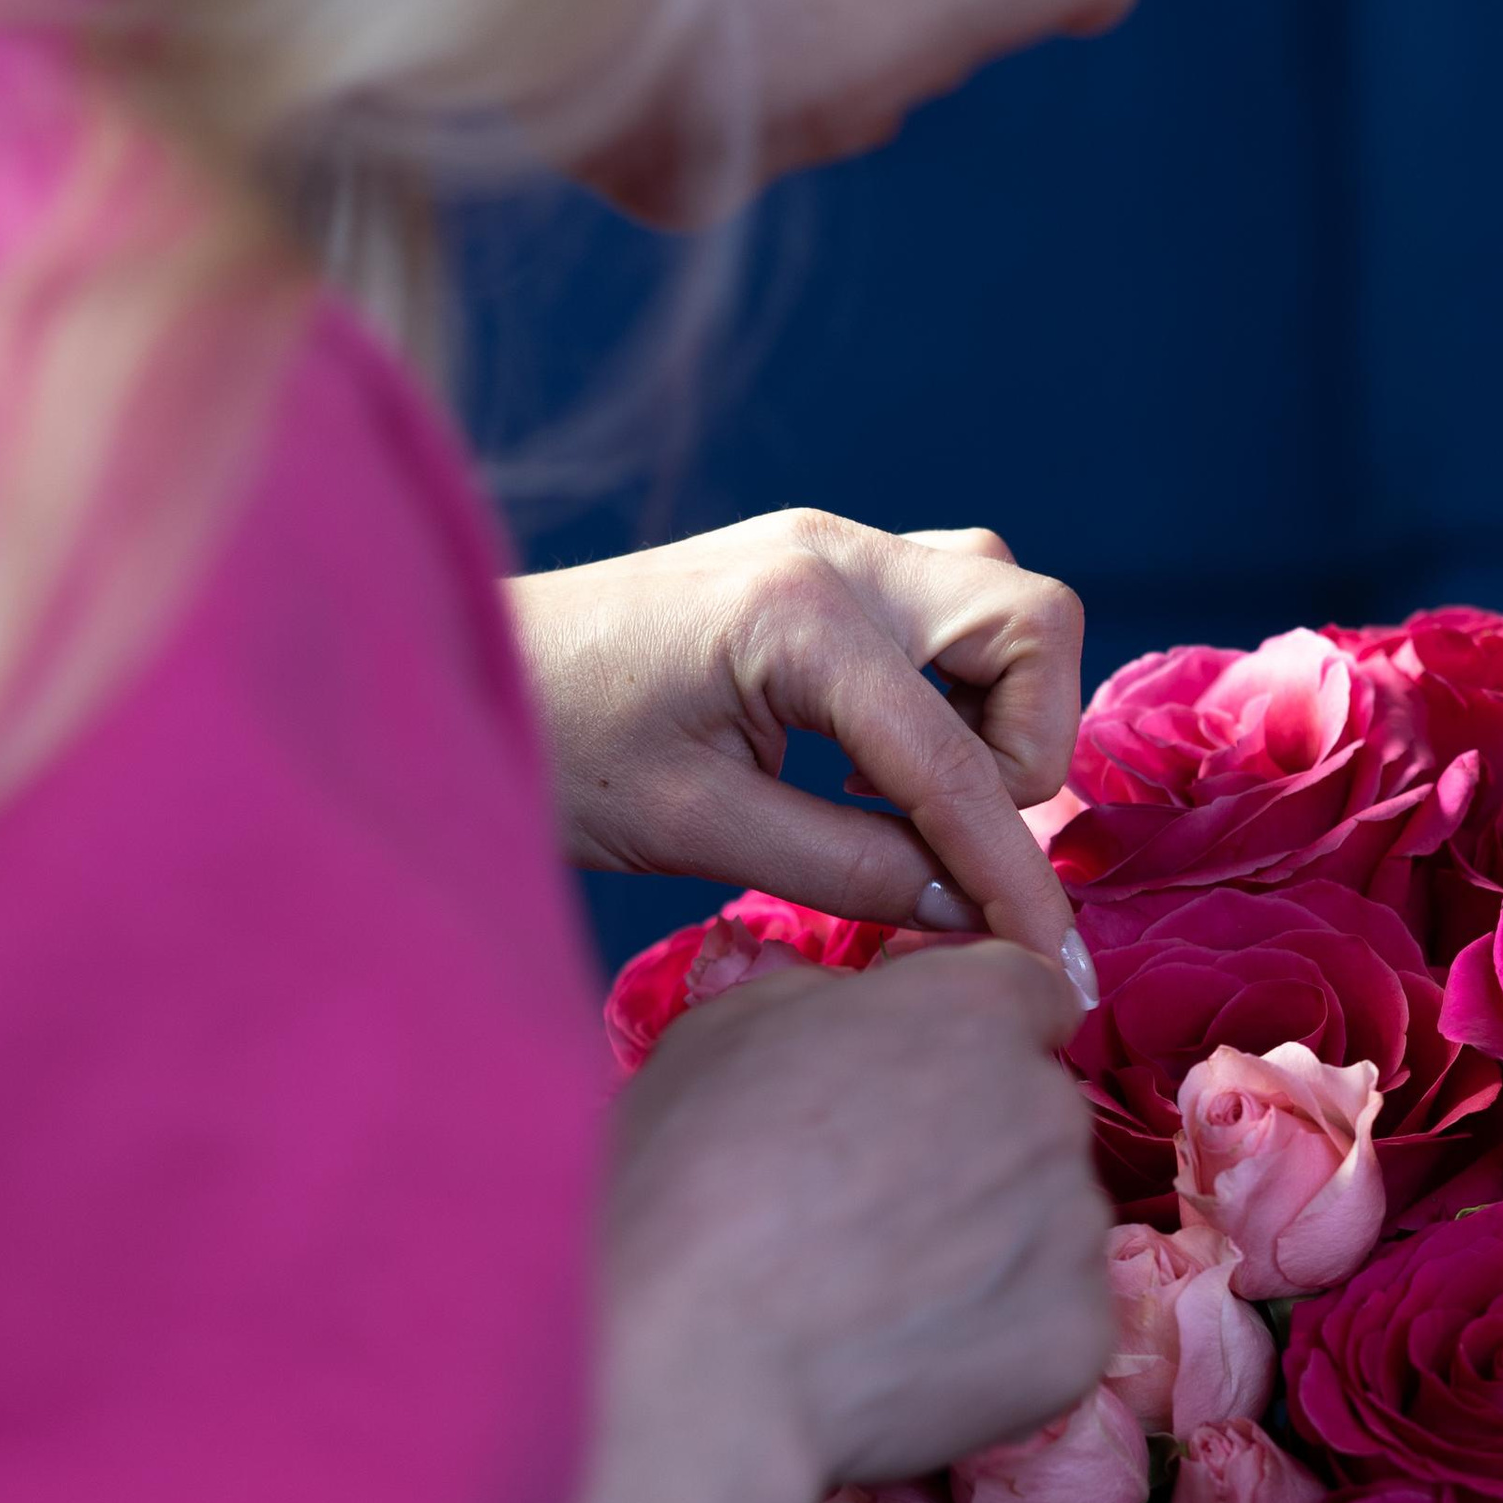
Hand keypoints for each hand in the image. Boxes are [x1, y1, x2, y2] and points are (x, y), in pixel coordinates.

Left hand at [509, 510, 1085, 966]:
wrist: (455, 666)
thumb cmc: (555, 747)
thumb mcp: (699, 832)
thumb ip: (851, 871)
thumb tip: (971, 914)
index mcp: (799, 614)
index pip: (957, 757)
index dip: (1011, 868)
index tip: (1047, 957)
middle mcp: (834, 552)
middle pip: (1031, 621)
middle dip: (1025, 747)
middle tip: (951, 837)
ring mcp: (829, 545)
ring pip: (1001, 604)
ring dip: (995, 710)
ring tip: (905, 802)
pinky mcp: (817, 564)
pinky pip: (943, 608)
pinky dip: (949, 689)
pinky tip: (871, 763)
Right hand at [607, 939, 1112, 1502]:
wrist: (700, 1361)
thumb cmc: (689, 1184)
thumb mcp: (722, 1033)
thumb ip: (824, 1001)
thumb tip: (855, 1013)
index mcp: (973, 1009)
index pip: (1028, 992)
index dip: (972, 1037)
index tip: (924, 1082)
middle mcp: (1047, 1106)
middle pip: (1035, 1112)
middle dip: (974, 1144)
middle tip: (873, 1203)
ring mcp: (1073, 1227)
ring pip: (1047, 1219)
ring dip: (989, 1241)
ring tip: (879, 1291)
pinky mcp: (1078, 1336)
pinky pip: (1047, 1320)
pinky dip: (994, 1337)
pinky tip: (906, 1352)